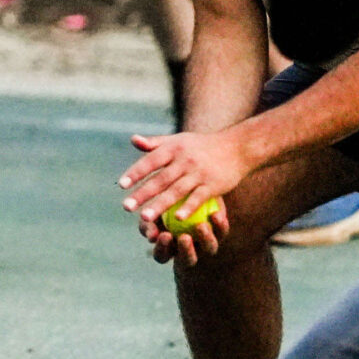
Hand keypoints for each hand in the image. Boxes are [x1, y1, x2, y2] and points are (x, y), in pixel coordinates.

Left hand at [118, 128, 248, 264]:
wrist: (238, 147)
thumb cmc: (202, 145)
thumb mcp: (179, 140)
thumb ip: (155, 143)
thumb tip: (133, 140)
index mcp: (174, 148)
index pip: (151, 161)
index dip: (136, 173)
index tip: (121, 185)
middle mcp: (185, 160)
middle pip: (160, 179)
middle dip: (143, 193)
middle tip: (126, 207)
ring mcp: (200, 173)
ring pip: (176, 191)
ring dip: (160, 205)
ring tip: (144, 217)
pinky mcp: (213, 185)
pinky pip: (198, 198)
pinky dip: (189, 208)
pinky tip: (178, 219)